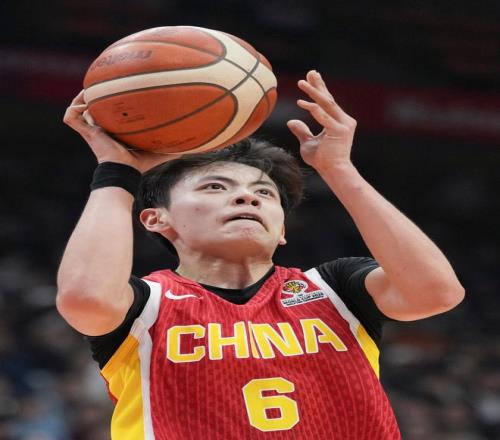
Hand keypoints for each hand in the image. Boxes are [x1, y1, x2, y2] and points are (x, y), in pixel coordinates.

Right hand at [63, 90, 180, 172]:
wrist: (124, 172)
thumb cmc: (139, 165)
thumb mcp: (158, 152)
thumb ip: (173, 148)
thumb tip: (195, 145)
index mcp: (115, 132)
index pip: (112, 115)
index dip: (114, 104)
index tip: (121, 90)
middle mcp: (102, 129)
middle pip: (95, 109)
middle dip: (97, 96)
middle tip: (105, 82)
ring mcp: (91, 130)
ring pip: (79, 109)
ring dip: (82, 98)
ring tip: (90, 87)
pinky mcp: (85, 133)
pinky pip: (72, 117)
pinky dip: (74, 107)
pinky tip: (84, 99)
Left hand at [287, 70, 356, 172]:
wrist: (333, 171)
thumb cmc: (322, 160)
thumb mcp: (308, 143)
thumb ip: (301, 131)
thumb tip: (291, 121)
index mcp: (338, 121)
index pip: (327, 101)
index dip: (320, 88)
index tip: (311, 76)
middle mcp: (343, 120)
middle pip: (328, 98)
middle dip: (318, 84)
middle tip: (309, 72)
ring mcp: (343, 124)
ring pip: (326, 104)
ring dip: (313, 92)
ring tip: (301, 83)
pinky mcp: (340, 130)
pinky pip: (323, 117)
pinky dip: (312, 109)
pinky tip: (301, 102)